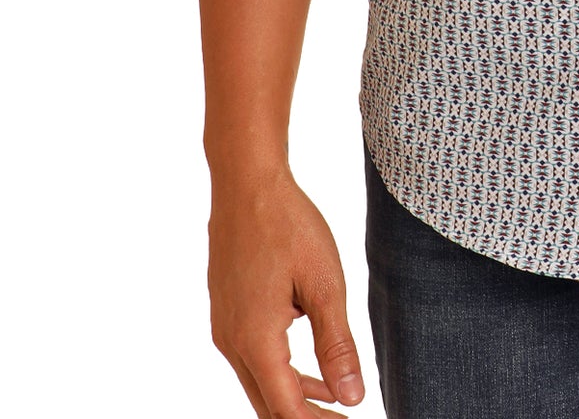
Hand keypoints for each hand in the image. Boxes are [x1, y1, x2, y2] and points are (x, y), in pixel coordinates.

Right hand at [207, 161, 366, 415]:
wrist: (246, 183)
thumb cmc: (287, 225)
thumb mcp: (324, 284)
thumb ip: (336, 345)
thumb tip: (352, 397)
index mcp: (256, 341)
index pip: (286, 411)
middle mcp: (232, 343)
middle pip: (268, 406)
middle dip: (306, 418)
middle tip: (344, 418)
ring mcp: (225, 328)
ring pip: (260, 383)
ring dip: (297, 397)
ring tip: (338, 399)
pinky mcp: (228, 312)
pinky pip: (254, 359)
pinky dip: (284, 372)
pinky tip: (315, 368)